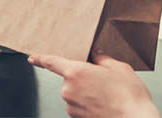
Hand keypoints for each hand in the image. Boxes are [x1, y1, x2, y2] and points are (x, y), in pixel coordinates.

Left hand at [28, 52, 160, 117]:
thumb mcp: (118, 68)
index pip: (52, 62)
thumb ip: (102, 58)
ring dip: (86, 92)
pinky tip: (104, 104)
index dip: (41, 59)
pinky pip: (79, 107)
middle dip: (83, 78)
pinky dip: (88, 104)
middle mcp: (69, 90)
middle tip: (102, 81)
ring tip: (107, 95)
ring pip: (75, 94)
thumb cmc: (128, 96)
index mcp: (76, 72)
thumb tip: (96, 55)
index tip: (32, 58)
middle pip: (69, 79)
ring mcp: (72, 107)